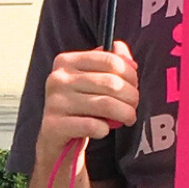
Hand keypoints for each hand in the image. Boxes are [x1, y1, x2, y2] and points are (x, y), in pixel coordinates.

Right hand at [37, 41, 137, 165]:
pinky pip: (93, 126)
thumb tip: (124, 52)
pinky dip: (105, 129)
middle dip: (131, 96)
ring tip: (128, 118)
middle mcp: (58, 79)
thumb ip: (110, 61)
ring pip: (106, 104)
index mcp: (66, 61)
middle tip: (133, 106)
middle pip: (111, 82)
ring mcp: (55, 102)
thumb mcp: (91, 79)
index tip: (134, 86)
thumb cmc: (79, 104)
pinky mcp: (55, 126)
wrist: (54, 136)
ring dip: (125, 114)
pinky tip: (103, 129)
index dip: (130, 74)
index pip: (110, 60)